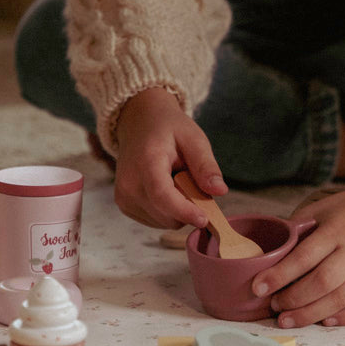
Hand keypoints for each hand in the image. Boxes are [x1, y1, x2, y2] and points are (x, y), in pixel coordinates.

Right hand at [111, 87, 227, 228]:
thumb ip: (206, 165)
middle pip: (165, 214)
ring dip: (178, 210)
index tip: (204, 219)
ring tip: (176, 182)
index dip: (184, 211)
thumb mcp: (193, 139)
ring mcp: (124, 196)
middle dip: (188, 207)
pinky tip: (166, 188)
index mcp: (146, 162)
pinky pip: (155, 220)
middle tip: (193, 183)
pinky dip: (168, 211)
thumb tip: (220, 191)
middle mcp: (128, 183)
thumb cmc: (167, 129)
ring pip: (163, 221)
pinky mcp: (124, 205)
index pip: (162, 196)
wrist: (139, 123)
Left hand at [251, 170, 344, 327]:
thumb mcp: (322, 209)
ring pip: (341, 299)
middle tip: (274, 307)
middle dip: (293, 299)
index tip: (259, 287)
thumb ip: (297, 228)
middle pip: (322, 283)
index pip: (304, 257)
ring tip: (288, 320)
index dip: (279, 275)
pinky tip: (325, 322)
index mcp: (337, 231)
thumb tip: (268, 250)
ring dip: (311, 314)